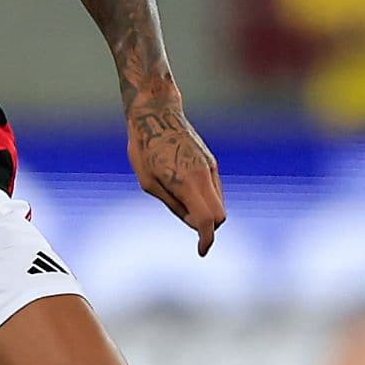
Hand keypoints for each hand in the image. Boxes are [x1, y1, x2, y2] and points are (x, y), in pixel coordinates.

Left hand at [127, 102, 226, 255]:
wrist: (156, 112)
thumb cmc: (145, 148)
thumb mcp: (148, 183)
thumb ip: (173, 204)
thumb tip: (193, 222)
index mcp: (188, 183)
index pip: (206, 220)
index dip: (206, 240)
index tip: (201, 251)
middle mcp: (205, 176)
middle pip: (219, 216)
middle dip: (206, 226)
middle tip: (182, 216)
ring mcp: (211, 167)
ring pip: (219, 202)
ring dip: (205, 210)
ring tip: (177, 196)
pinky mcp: (211, 160)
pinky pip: (215, 189)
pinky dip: (205, 197)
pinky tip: (185, 188)